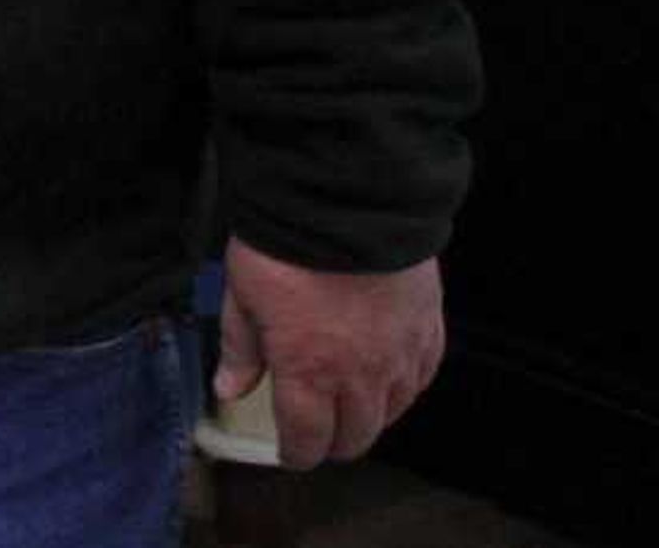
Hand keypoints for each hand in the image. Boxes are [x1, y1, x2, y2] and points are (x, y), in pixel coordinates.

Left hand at [217, 237, 444, 466]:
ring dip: (369, 418)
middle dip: (333, 442)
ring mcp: (400, 355)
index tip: (291, 453)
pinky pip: (421, 378)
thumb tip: (229, 390)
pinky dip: (403, 388)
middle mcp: (360, 375)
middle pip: (355, 436)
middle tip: (318, 433)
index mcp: (308, 372)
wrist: (348, 204)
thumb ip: (241, 350)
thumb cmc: (286, 247)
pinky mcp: (429, 330)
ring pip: (392, 412)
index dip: (298, 454)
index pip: (308, 438)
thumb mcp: (243, 296)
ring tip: (351, 409)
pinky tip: (390, 381)